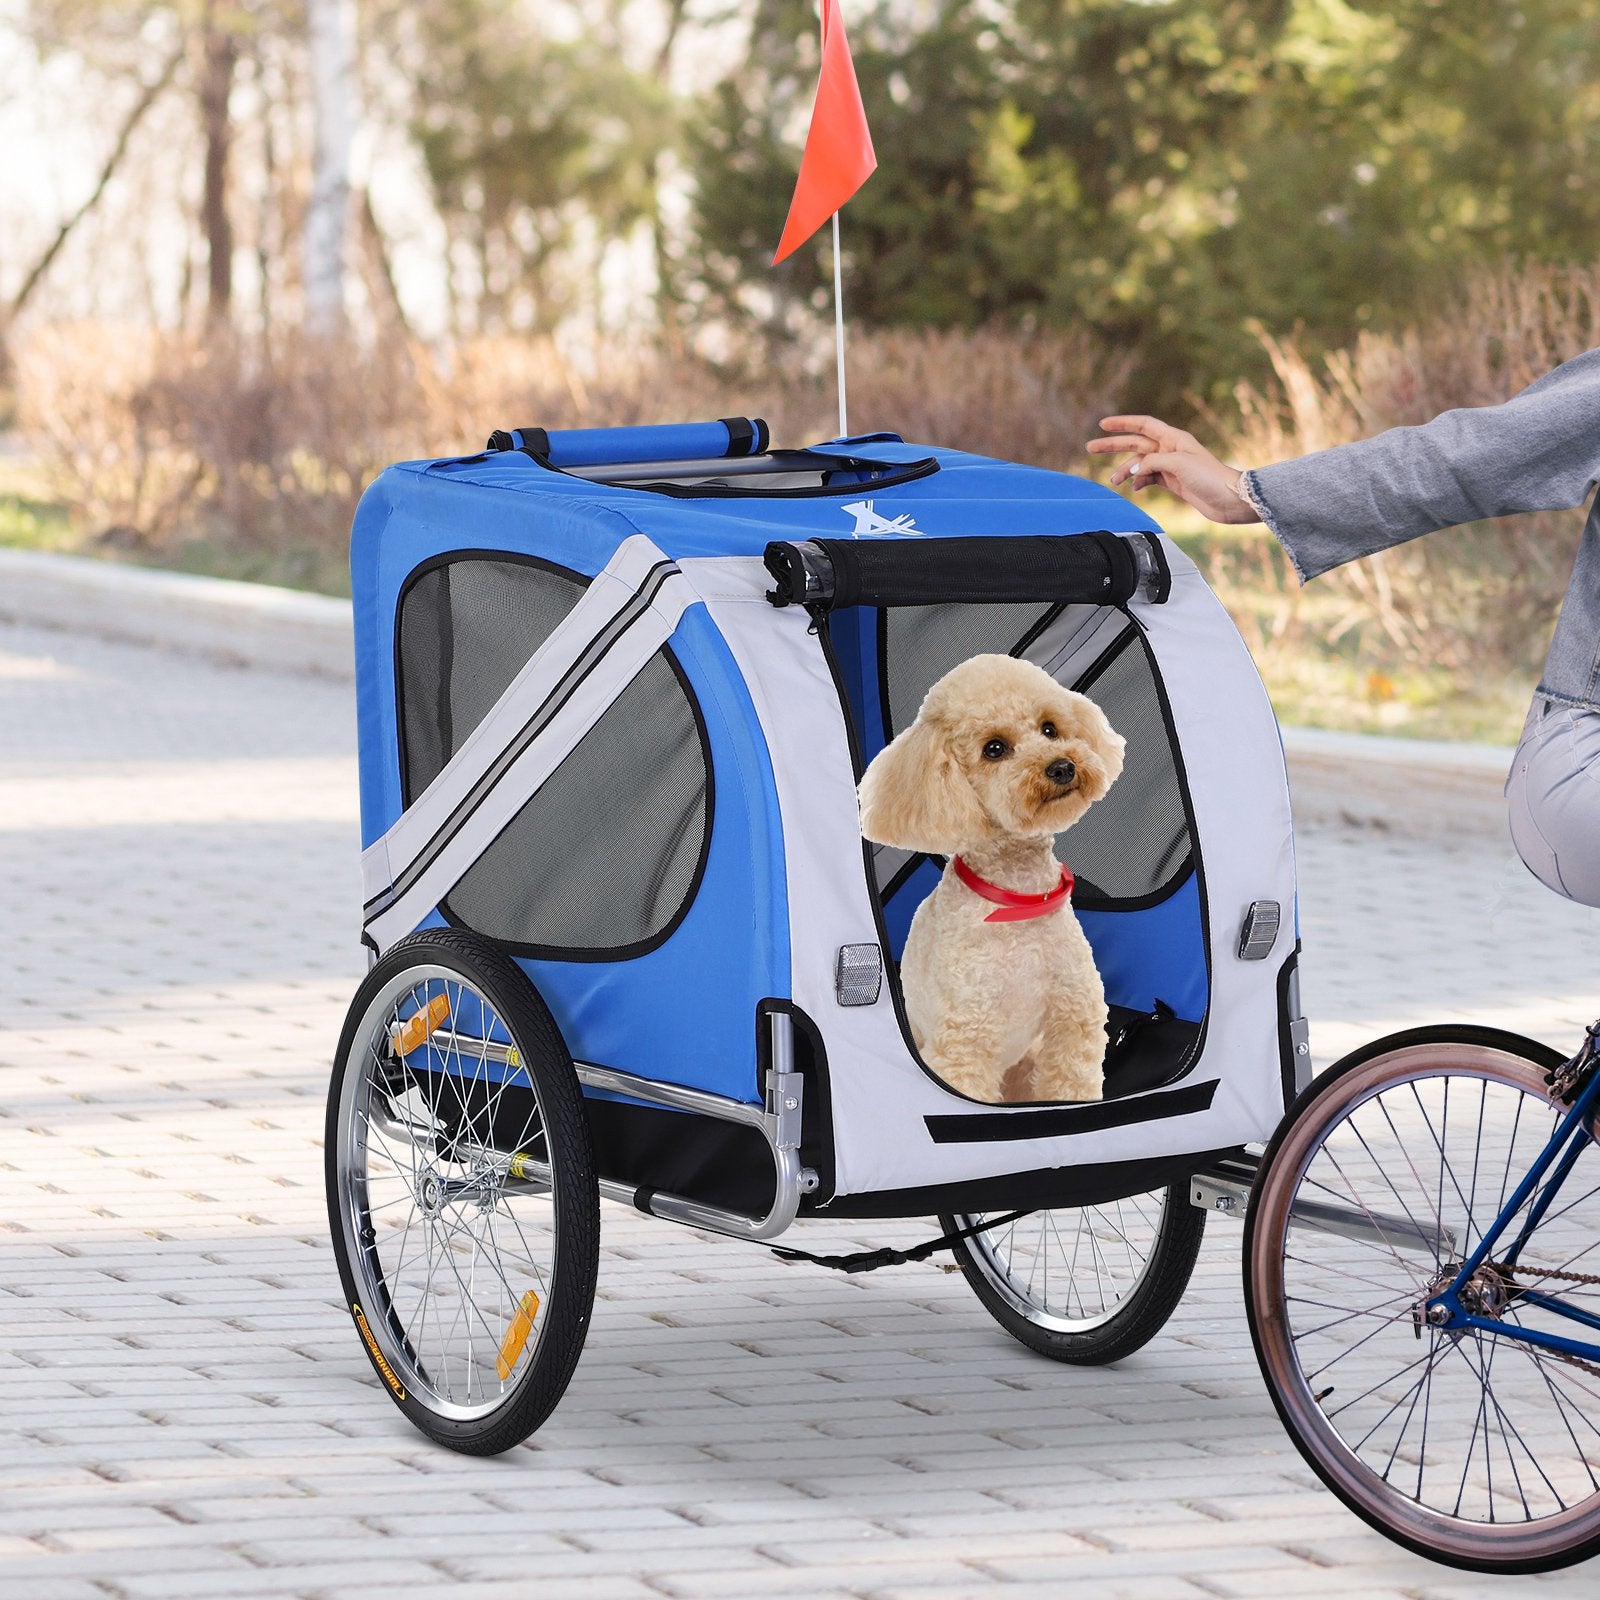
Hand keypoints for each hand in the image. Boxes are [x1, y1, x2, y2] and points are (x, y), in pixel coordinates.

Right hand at [1086, 415, 1259, 524]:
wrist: (1229, 499)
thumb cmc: (1210, 477)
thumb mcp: (1178, 465)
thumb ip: (1152, 463)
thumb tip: (1133, 471)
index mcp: (1173, 439)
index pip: (1143, 425)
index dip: (1122, 423)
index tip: (1102, 424)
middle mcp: (1170, 449)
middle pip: (1135, 443)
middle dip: (1113, 446)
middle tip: (1090, 448)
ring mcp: (1170, 466)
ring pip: (1139, 464)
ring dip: (1124, 471)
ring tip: (1113, 482)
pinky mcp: (1172, 481)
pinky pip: (1148, 478)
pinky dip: (1138, 482)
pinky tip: (1134, 489)